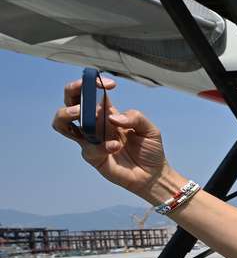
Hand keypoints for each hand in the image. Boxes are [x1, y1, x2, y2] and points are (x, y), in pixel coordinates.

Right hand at [52, 76, 170, 200]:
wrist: (153, 174)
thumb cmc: (150, 149)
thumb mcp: (149, 129)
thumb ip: (135, 118)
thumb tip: (112, 117)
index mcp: (107, 113)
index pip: (91, 92)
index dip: (93, 83)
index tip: (110, 84)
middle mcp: (95, 125)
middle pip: (69, 102)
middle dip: (71, 91)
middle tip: (86, 94)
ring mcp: (91, 141)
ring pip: (62, 124)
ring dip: (67, 114)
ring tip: (81, 113)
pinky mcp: (93, 157)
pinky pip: (89, 148)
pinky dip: (102, 145)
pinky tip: (116, 146)